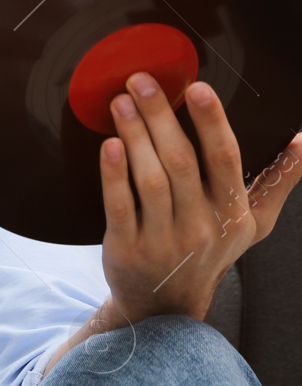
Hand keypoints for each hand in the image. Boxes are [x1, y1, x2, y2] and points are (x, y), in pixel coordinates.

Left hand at [99, 72, 301, 324]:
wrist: (165, 305)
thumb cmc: (211, 252)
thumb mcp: (253, 222)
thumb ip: (278, 181)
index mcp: (232, 212)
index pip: (225, 158)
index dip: (212, 121)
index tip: (197, 86)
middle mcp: (200, 225)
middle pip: (181, 162)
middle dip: (160, 117)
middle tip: (140, 80)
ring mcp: (163, 238)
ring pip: (150, 179)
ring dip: (134, 136)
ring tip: (120, 102)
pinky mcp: (126, 249)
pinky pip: (120, 206)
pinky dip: (113, 175)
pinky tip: (107, 145)